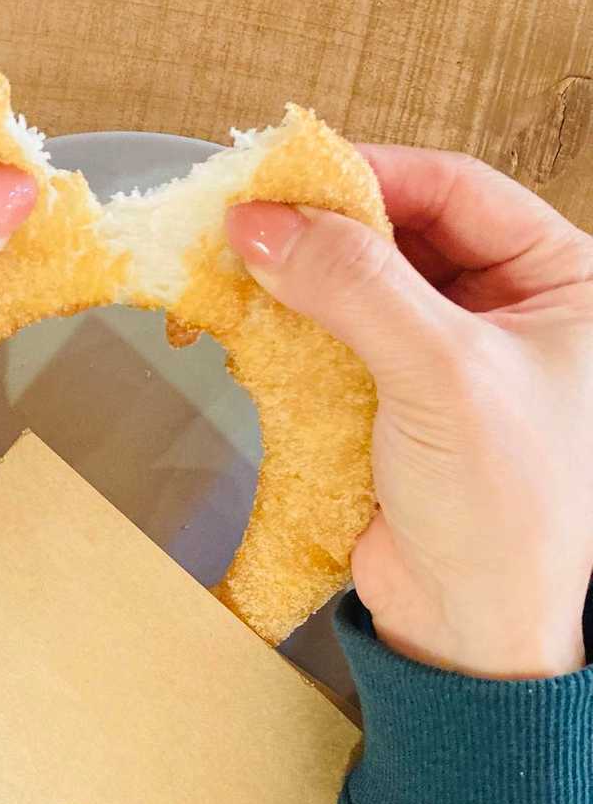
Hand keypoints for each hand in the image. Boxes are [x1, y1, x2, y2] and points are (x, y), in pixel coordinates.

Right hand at [226, 150, 592, 678]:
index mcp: (563, 284)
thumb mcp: (441, 373)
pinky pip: (339, 348)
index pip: (458, 191)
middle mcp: (510, 314)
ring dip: (304, 283)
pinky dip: (295, 335)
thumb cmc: (505, 509)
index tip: (290, 175)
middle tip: (252, 219)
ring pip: (365, 291)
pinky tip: (257, 324)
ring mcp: (449, 362)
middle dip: (328, 230)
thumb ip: (355, 286)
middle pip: (405, 236)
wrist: (468, 628)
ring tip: (242, 266)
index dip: (372, 175)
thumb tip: (264, 224)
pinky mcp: (396, 409)